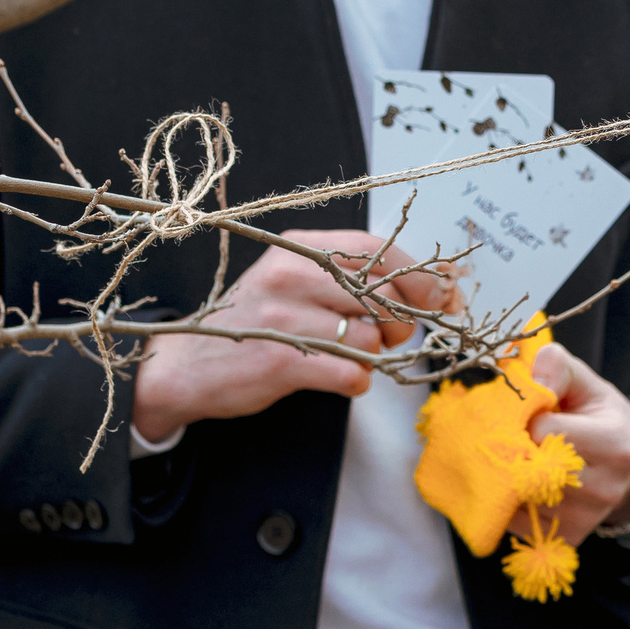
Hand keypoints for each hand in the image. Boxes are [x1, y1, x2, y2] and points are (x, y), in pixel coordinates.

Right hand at [130, 230, 458, 441]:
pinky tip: (337, 377)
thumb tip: (435, 286)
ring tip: (349, 355)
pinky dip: (356, 381)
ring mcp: (283, 317)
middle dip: (402, 321)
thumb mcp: (297, 281)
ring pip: (370, 337)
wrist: (186, 365)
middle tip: (393, 337)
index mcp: (299, 247)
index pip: (376, 250)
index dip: (419, 275)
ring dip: (374, 354)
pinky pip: (351, 373)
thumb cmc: (257, 321)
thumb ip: (353, 277)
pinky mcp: (280, 360)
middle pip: (381, 294)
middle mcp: (290, 274)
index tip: (443, 296)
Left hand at [510, 344, 629, 547]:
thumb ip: (558, 367)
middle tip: (511, 436)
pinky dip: (510, 503)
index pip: (545, 432)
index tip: (527, 414)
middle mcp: (606, 487)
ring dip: (506, 477)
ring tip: (515, 458)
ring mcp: (588, 517)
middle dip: (512, 449)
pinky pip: (520, 523)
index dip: (525, 418)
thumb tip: (532, 379)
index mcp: (614, 443)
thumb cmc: (599, 416)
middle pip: (531, 468)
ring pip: (522, 498)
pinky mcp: (570, 537)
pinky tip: (520, 484)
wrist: (629, 463)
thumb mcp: (586, 383)